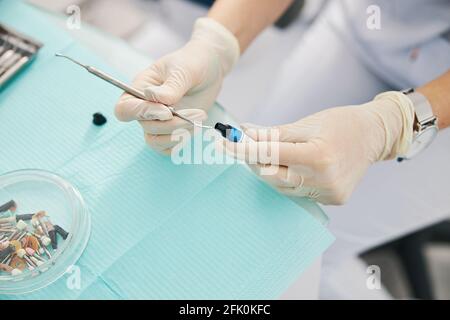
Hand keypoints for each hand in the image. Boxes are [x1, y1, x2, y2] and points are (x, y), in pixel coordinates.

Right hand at [114, 18, 239, 154]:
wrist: (209, 69)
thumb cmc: (192, 63)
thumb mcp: (183, 70)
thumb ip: (170, 87)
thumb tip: (152, 97)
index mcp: (140, 88)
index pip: (125, 109)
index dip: (143, 114)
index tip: (168, 111)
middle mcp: (145, 108)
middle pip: (146, 127)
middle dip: (172, 125)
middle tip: (196, 114)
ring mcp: (158, 121)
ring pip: (155, 141)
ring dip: (179, 135)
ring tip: (199, 118)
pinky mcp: (172, 130)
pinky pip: (167, 148)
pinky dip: (181, 142)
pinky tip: (195, 127)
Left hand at [221, 92, 414, 204]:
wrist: (374, 136)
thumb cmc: (340, 123)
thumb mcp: (306, 123)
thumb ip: (272, 134)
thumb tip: (243, 135)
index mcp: (317, 156)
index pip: (269, 155)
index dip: (242, 149)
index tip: (223, 144)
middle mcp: (323, 180)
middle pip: (271, 175)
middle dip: (253, 160)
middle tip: (240, 145)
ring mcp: (328, 193)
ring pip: (282, 186)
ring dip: (269, 170)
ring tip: (268, 153)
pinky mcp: (332, 200)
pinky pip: (297, 192)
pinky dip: (287, 179)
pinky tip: (291, 166)